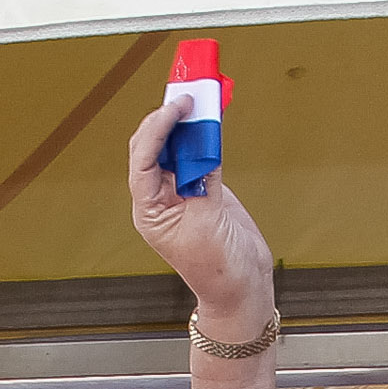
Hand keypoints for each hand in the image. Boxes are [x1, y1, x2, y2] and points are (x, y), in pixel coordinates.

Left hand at [126, 96, 275, 333]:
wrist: (244, 289)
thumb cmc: (219, 271)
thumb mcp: (208, 224)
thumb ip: (204, 181)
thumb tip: (203, 143)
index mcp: (149, 211)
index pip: (143, 160)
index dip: (157, 130)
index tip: (176, 110)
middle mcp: (161, 198)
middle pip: (153, 147)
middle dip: (167, 121)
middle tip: (188, 98)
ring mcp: (182, 192)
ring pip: (176, 148)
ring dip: (187, 125)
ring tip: (200, 101)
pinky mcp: (205, 188)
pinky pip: (201, 155)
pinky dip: (206, 136)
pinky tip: (212, 120)